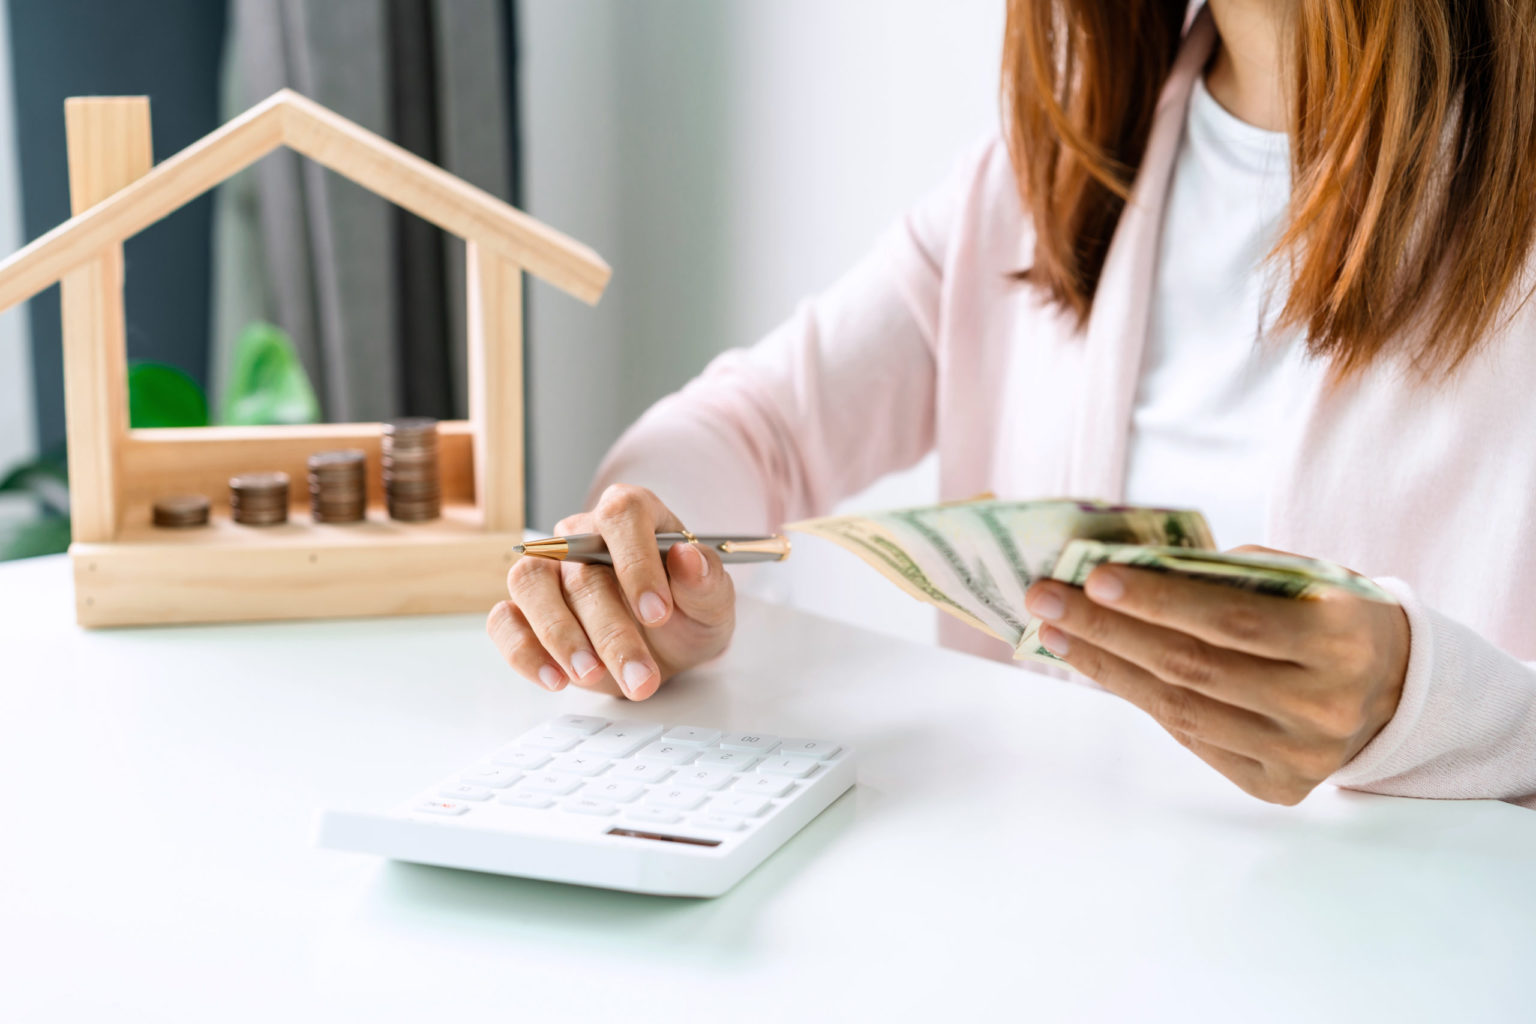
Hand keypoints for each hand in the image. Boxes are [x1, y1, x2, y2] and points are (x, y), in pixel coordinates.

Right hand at [486, 484, 735, 699]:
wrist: (665, 647)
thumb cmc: (685, 612)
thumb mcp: (712, 603)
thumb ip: (705, 580)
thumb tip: (688, 558)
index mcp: (631, 516)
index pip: (622, 515)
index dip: (636, 561)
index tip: (657, 612)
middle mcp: (580, 535)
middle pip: (581, 569)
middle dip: (612, 632)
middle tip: (640, 676)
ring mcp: (547, 570)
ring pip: (530, 585)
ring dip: (560, 636)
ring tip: (592, 675)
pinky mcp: (522, 611)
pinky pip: (504, 621)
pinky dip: (524, 652)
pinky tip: (556, 680)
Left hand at [1022, 546, 1409, 804]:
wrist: (1395, 689)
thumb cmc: (1332, 614)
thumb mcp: (1306, 578)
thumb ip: (1232, 574)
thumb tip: (1132, 570)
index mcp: (1340, 640)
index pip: (1230, 619)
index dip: (1158, 599)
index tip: (1093, 576)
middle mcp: (1324, 706)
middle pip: (1192, 667)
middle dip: (1107, 629)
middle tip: (1046, 599)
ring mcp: (1301, 755)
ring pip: (1181, 710)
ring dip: (1108, 667)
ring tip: (1057, 633)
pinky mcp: (1278, 785)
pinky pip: (1193, 737)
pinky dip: (1141, 697)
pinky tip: (1101, 666)